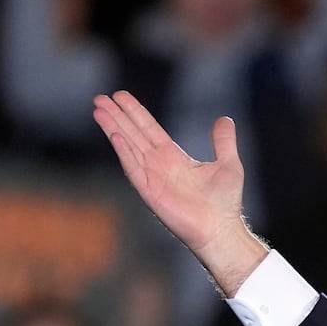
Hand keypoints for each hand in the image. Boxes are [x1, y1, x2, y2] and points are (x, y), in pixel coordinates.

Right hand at [91, 90, 267, 294]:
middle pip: (133, 134)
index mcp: (173, 157)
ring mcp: (152, 178)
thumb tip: (225, 118)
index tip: (120, 96)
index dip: (135, 112)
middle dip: (116, 116)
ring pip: (128, 147)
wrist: (221, 229)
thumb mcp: (228, 164)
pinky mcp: (150, 192)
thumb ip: (223, 142)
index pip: (149, 129)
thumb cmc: (224, 202)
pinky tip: (115, 136)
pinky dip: (124, 152)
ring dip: (113, 128)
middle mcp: (159, 165)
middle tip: (100, 98)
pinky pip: (134, 169)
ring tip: (98, 109)